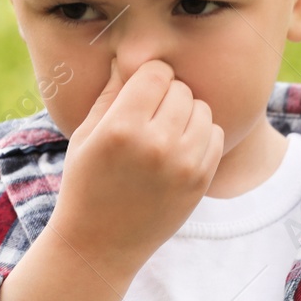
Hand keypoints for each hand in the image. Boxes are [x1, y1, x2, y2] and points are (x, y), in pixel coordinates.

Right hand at [49, 58, 224, 268]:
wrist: (100, 244)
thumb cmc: (86, 183)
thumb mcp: (86, 135)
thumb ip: (111, 92)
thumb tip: (127, 56)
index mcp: (121, 128)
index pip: (156, 73)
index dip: (149, 77)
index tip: (141, 91)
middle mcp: (156, 144)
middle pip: (182, 89)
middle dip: (167, 96)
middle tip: (150, 116)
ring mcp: (183, 164)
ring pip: (202, 109)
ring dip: (186, 114)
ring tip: (165, 131)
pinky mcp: (200, 181)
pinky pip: (215, 135)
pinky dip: (201, 136)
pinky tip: (179, 149)